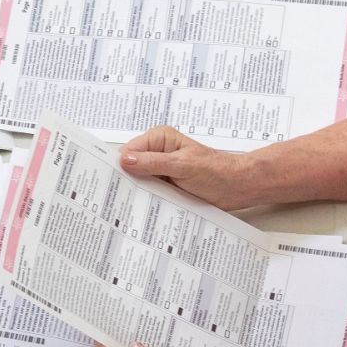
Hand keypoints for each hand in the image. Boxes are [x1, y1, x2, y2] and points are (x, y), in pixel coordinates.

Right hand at [117, 126, 258, 210]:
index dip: (120, 166)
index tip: (111, 181)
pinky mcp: (165, 184)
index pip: (129, 151)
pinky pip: (149, 192)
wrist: (235, 186)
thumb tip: (126, 160)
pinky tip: (144, 208)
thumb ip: (153, 162)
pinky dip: (147, 199)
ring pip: (138, 181)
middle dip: (126, 181)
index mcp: (159, 138)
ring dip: (137, 193)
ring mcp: (160, 170)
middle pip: (131, 167)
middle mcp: (157, 152)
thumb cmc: (215, 171)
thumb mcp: (182, 165)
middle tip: (117, 198)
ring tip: (130, 206)